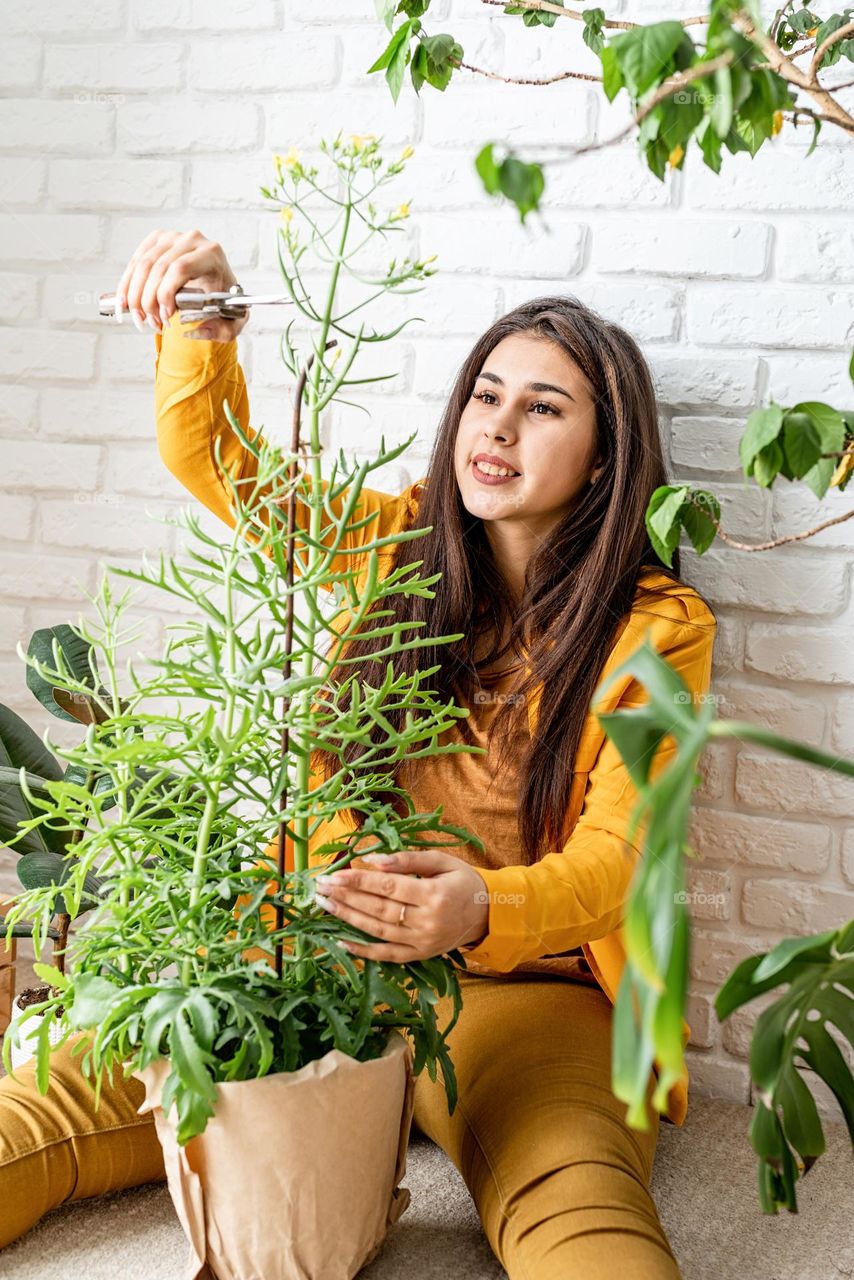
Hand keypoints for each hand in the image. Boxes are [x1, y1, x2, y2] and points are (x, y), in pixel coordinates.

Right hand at [114, 227, 248, 342]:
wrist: (217, 283)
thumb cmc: (223, 300)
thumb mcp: (232, 321)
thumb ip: (224, 331)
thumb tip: (198, 329)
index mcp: (211, 254)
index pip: (180, 268)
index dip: (166, 293)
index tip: (165, 316)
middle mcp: (191, 240)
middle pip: (158, 267)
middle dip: (148, 299)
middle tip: (150, 322)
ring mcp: (171, 237)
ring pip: (142, 265)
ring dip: (135, 294)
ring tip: (140, 317)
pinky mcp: (156, 240)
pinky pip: (135, 262)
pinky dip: (128, 284)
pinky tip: (126, 302)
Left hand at [313, 848, 489, 964]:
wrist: (489, 914)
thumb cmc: (464, 882)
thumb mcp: (442, 861)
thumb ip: (408, 859)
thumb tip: (373, 860)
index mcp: (434, 895)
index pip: (387, 887)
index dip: (358, 881)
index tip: (334, 875)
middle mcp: (427, 922)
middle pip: (378, 909)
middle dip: (346, 897)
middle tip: (320, 888)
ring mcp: (422, 942)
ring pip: (378, 931)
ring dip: (348, 918)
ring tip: (325, 905)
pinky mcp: (420, 956)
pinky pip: (387, 956)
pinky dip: (363, 951)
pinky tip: (341, 942)